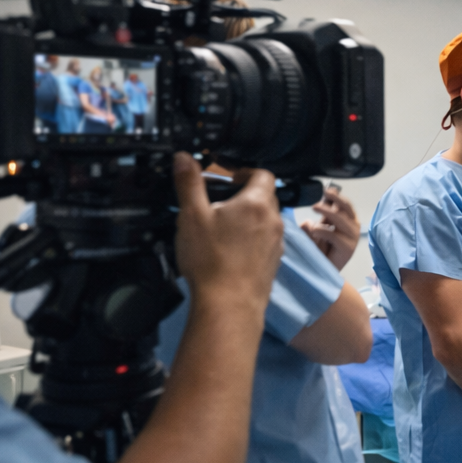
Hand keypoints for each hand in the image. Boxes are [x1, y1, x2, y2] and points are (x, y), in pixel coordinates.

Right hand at [173, 153, 282, 317]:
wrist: (229, 304)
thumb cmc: (211, 260)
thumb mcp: (192, 216)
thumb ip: (189, 183)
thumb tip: (184, 158)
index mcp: (257, 204)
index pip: (263, 174)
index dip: (245, 171)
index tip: (229, 176)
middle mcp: (274, 221)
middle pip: (266, 196)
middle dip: (246, 193)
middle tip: (222, 200)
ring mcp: (276, 243)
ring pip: (266, 220)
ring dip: (249, 217)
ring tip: (223, 225)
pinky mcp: (273, 262)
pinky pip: (266, 241)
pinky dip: (252, 237)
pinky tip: (232, 249)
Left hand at [304, 187, 360, 270]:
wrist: (323, 271)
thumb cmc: (321, 250)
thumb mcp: (317, 231)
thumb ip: (316, 222)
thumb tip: (311, 214)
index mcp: (348, 220)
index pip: (345, 204)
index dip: (337, 196)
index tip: (326, 190)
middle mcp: (353, 226)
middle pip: (345, 208)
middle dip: (333, 199)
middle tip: (318, 199)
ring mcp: (352, 237)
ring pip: (340, 218)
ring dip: (326, 212)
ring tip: (314, 209)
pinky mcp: (348, 248)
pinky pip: (334, 234)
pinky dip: (322, 231)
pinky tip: (315, 232)